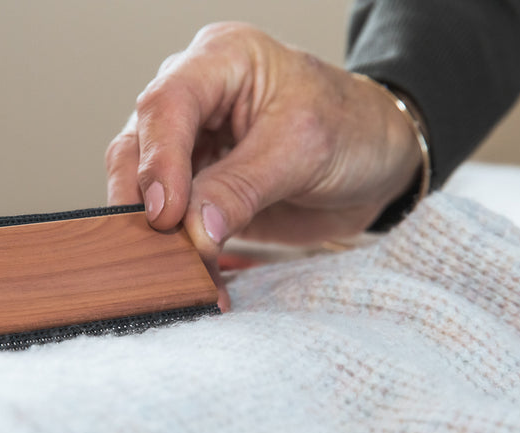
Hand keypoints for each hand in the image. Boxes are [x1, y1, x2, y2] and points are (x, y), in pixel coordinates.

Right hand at [105, 22, 422, 307]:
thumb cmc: (354, 130)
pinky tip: (204, 284)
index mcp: (221, 60)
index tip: (166, 215)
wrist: (382, 167)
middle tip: (164, 250)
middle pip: (137, 146)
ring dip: (161, 239)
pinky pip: (175, 225)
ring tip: (187, 276)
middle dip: (143, 203)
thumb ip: (242, 188)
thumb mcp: (304, 151)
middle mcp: (195, 98)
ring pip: (143, 189)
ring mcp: (191, 145)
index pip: (167, 104)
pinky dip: (185, 258)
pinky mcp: (197, 189)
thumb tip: (193, 231)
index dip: (159, 161)